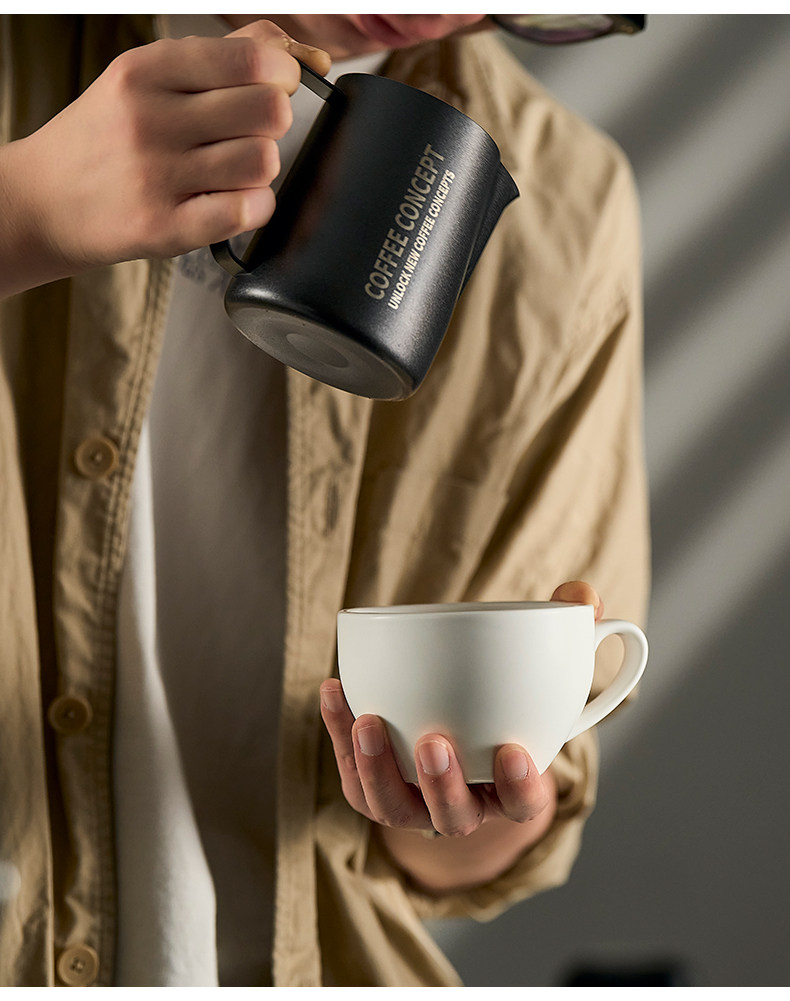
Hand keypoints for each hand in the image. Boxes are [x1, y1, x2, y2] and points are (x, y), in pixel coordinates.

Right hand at [0, 19, 329, 295]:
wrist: (44, 201)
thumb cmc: (108, 138)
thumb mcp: (147, 79)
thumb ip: (225, 57)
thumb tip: (306, 55)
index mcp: (147, 71)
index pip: (251, 59)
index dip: (283, 74)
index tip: (275, 86)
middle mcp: (150, 119)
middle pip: (268, 111)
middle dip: (275, 122)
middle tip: (251, 133)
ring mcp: (156, 176)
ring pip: (262, 162)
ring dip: (263, 168)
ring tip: (236, 171)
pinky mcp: (165, 227)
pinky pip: (246, 211)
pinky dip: (257, 207)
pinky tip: (235, 202)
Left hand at [320, 581, 601, 892]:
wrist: (463, 727)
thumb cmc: (511, 692)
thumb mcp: (546, 663)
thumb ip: (568, 631)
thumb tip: (583, 598)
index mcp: (510, 785)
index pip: (522, 803)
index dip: (520, 787)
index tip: (513, 751)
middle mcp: (464, 804)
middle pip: (453, 817)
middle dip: (442, 785)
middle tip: (433, 742)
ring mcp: (415, 802)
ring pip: (393, 808)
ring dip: (377, 770)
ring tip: (368, 722)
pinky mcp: (373, 787)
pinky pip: (352, 776)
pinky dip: (338, 735)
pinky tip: (334, 691)